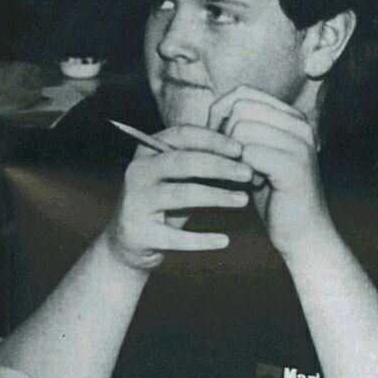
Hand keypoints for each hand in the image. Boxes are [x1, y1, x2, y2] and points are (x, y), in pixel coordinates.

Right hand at [104, 125, 253, 270]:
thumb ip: (205, 166)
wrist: (130, 241)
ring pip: (183, 194)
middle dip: (220, 166)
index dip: (213, 140)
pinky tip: (225, 240)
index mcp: (148, 151)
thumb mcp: (180, 179)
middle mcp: (138, 172)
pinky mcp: (140, 233)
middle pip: (183, 162)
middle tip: (248, 173)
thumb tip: (248, 160)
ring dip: (217, 196)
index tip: (240, 150)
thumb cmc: (166, 203)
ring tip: (243, 200)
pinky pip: (177, 237)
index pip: (181, 135)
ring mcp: (136, 202)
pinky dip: (203, 240)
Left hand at [208, 86, 333, 259]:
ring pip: (240, 129)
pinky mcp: (293, 167)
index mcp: (293, 117)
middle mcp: (300, 124)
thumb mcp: (258, 154)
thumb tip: (214, 109)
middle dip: (223, 136)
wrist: (303, 234)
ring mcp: (300, 144)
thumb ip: (244, 128)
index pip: (243, 93)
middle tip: (230, 164)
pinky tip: (251, 186)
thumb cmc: (274, 195)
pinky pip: (247, 154)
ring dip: (231, 156)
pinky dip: (238, 172)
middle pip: (239, 108)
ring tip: (243, 176)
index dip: (221, 115)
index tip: (220, 144)